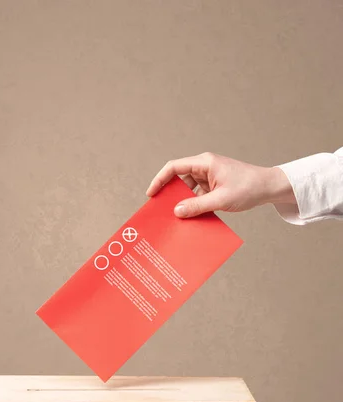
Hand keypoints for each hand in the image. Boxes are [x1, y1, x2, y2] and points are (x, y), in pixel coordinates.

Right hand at [146, 152, 296, 217]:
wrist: (270, 187)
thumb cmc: (248, 188)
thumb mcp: (221, 199)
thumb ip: (197, 206)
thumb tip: (176, 212)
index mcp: (204, 163)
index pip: (174, 167)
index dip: (159, 180)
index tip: (151, 194)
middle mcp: (204, 167)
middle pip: (178, 179)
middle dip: (169, 194)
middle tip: (160, 210)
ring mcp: (209, 177)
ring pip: (187, 189)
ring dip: (183, 202)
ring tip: (176, 217)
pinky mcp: (214, 186)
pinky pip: (197, 195)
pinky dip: (193, 205)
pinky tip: (191, 218)